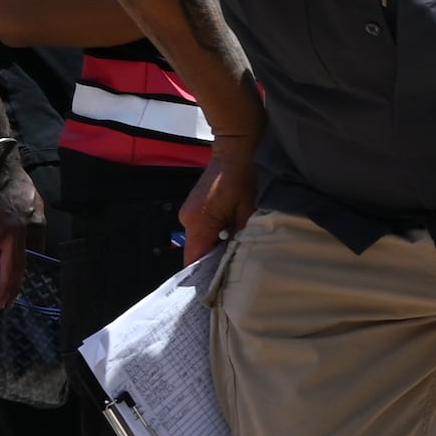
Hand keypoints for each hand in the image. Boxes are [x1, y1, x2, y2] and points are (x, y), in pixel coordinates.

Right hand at [179, 131, 259, 264]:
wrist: (234, 150)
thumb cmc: (242, 178)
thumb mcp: (248, 211)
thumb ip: (241, 237)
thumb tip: (238, 259)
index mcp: (198, 222)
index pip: (194, 259)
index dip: (205, 274)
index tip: (219, 286)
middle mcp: (188, 220)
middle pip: (197, 251)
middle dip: (214, 260)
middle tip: (235, 269)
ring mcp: (189, 213)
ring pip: (201, 240)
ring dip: (217, 245)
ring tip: (236, 250)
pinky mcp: (195, 207)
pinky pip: (203, 228)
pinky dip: (216, 234)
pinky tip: (232, 233)